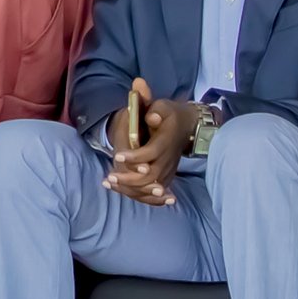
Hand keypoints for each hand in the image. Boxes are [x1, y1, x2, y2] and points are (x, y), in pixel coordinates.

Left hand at [103, 78, 196, 205]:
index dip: (135, 156)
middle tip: (110, 177)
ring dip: (131, 189)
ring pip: (151, 187)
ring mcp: (168, 169)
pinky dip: (138, 194)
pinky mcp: (166, 175)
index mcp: (166, 140)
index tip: (117, 155)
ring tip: (110, 183)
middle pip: (150, 176)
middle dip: (130, 179)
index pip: (151, 153)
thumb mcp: (162, 104)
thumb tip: (147, 108)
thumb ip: (151, 104)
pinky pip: (154, 192)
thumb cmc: (169, 114)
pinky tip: (119, 190)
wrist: (187, 125)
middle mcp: (168, 158)